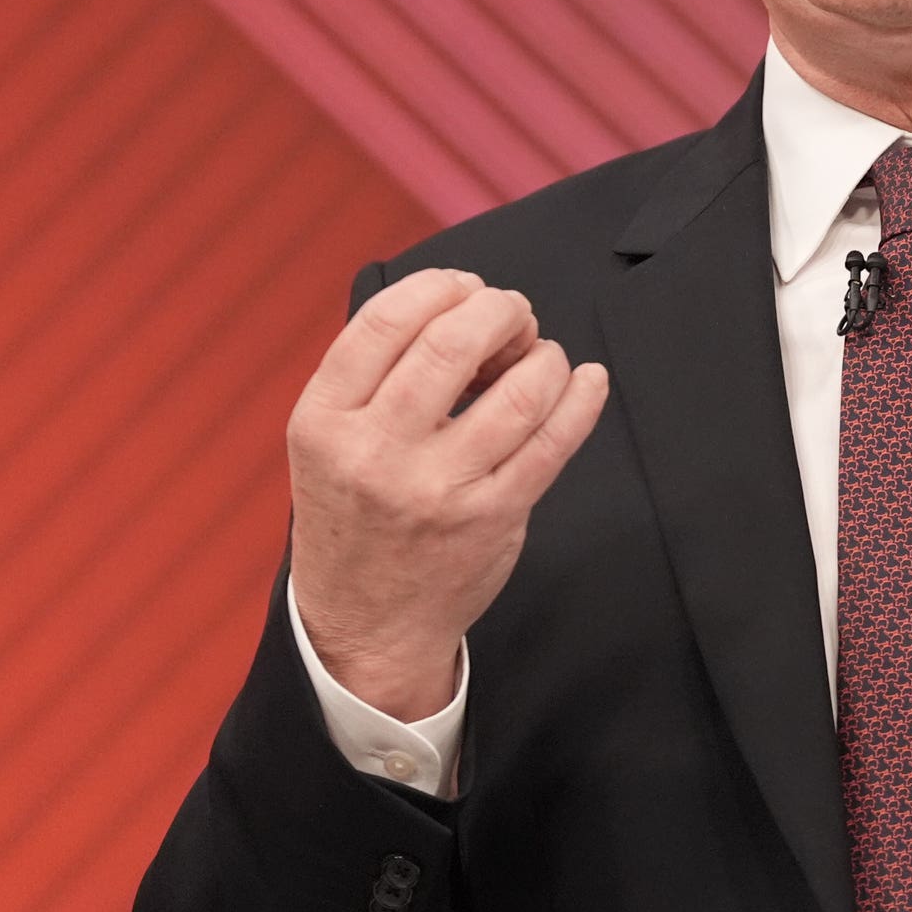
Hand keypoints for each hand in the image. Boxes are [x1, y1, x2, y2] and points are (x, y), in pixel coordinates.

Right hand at [285, 267, 609, 719]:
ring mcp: (438, 488)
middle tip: (514, 316)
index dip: (440, 287)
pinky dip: (580, 400)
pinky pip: (552, 443)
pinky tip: (587, 380)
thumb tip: (462, 304)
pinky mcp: (492, 517)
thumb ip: (375, 375)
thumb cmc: (355, 514)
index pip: (386, 320)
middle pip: (453, 342)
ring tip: (542, 359)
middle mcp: (375, 452)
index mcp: (323, 420)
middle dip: (500, 311)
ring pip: (516, 391)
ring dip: (544, 357)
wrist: (366, 624)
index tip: (466, 288)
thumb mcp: (328, 440)